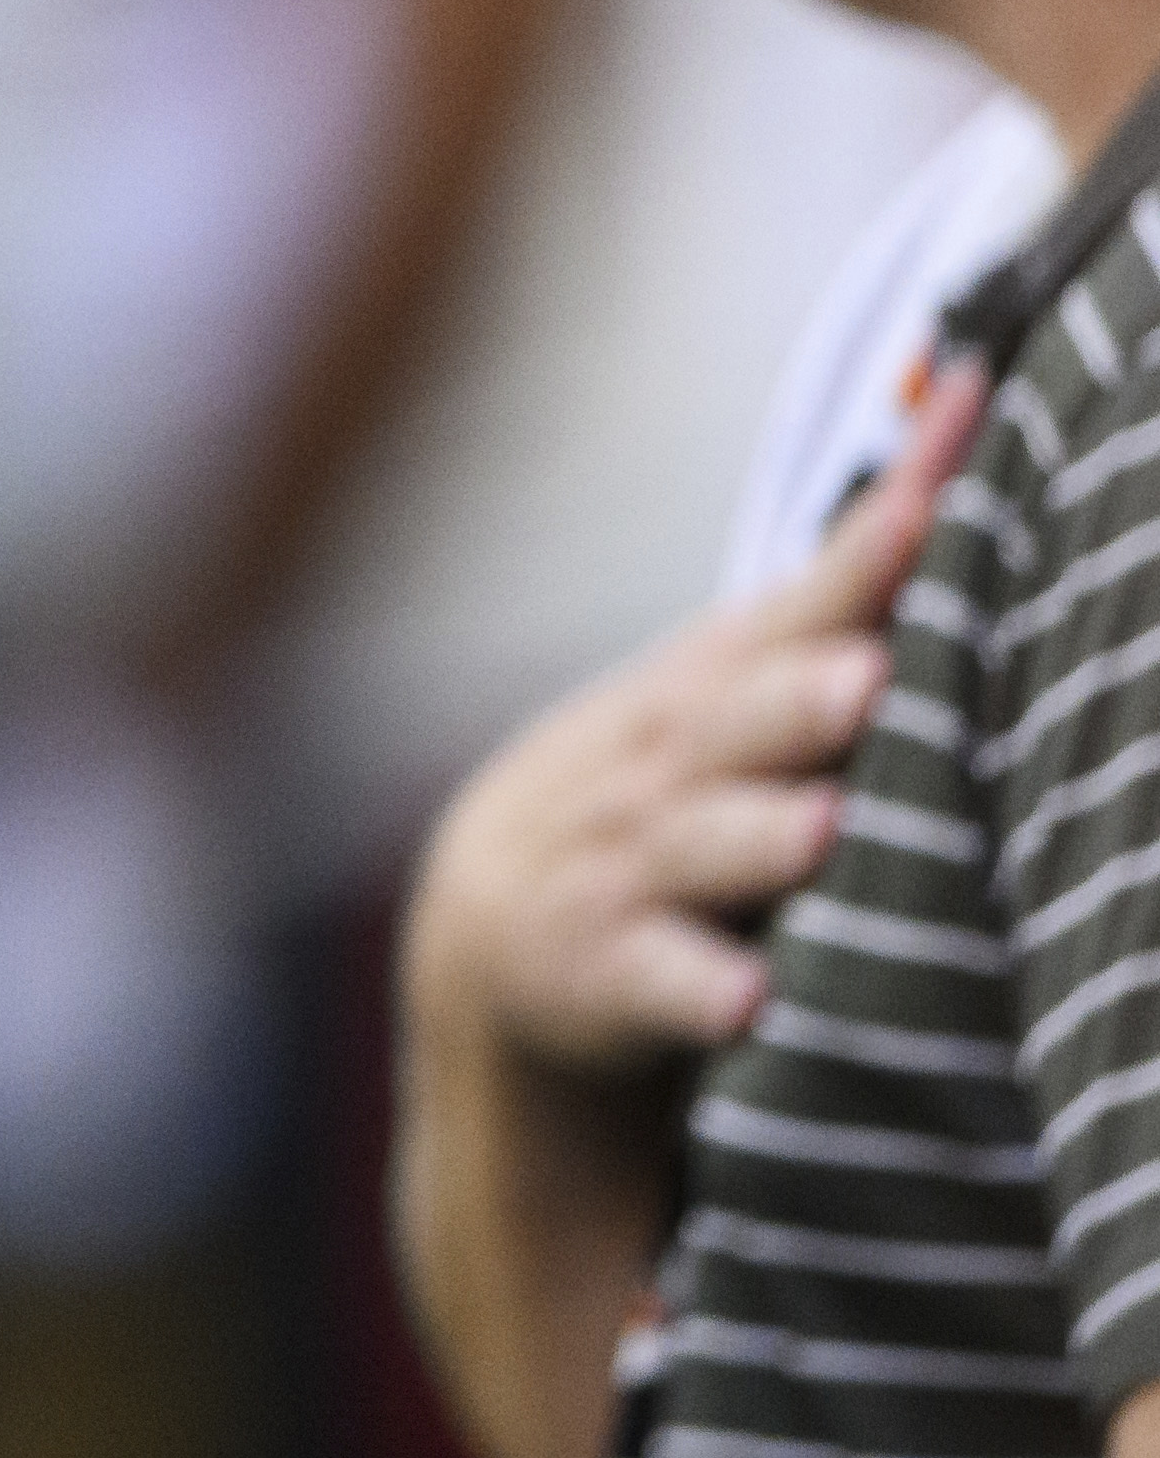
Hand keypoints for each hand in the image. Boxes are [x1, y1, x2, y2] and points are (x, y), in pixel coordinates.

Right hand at [405, 356, 982, 1073]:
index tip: (952, 457)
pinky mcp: (596, 969)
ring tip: (818, 829)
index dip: (885, 533)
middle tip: (868, 681)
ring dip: (754, 838)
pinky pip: (648, 982)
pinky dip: (692, 991)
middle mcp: (669, 759)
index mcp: (718, 681)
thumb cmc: (665, 795)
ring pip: (692, 846)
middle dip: (799, 699)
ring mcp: (624, 861)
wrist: (491, 930)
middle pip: (735, 721)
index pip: (815, 595)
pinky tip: (745, 1000)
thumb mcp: (729, 699)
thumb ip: (842, 613)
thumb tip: (966, 494)